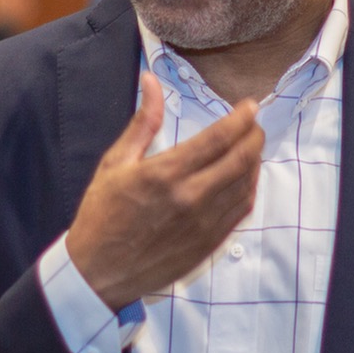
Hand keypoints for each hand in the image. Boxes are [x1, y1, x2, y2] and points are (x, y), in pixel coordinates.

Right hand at [64, 72, 263, 309]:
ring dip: (255, 161)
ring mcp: (203, 223)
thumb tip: (151, 81)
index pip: (218, 138)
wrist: (99, 271)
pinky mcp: (209, 243)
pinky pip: (241, 211)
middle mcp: (190, 197)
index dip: (241, 118)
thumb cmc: (102, 214)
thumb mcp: (115, 163)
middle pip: (241, 159)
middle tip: (254, 124)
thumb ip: (142, 122)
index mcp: (165, 173)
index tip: (249, 106)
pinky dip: (249, 189)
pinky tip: (245, 178)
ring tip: (251, 147)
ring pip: (246, 185)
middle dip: (254, 136)